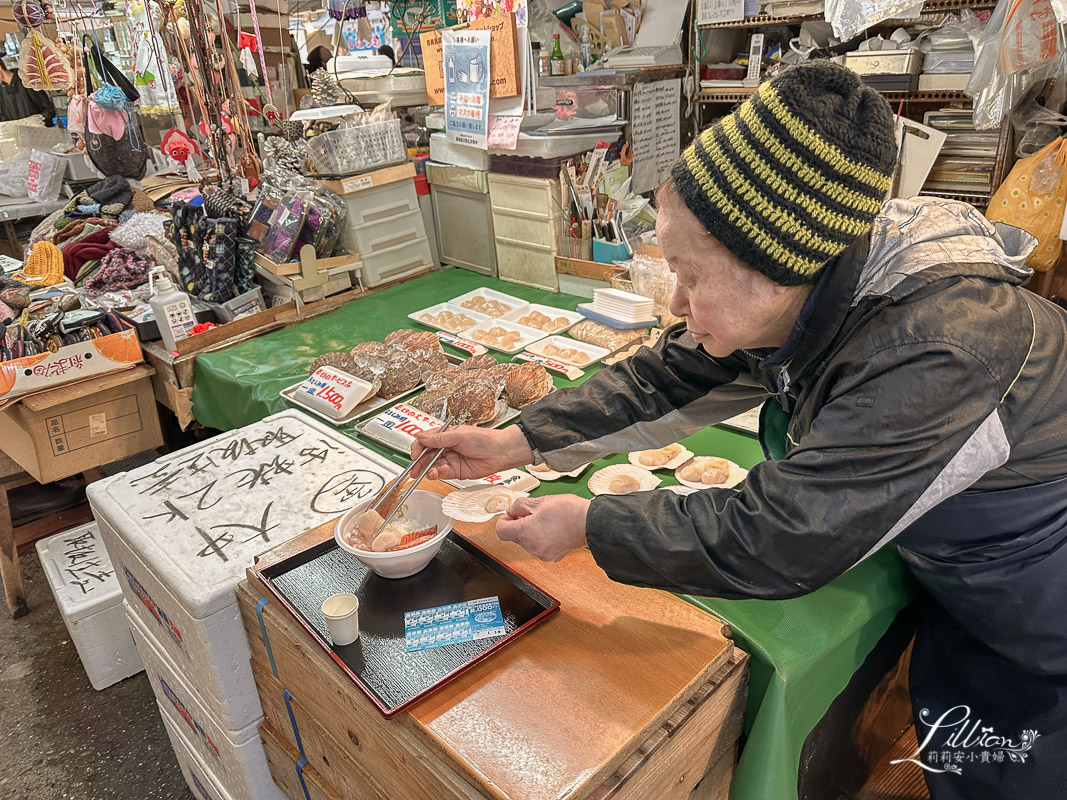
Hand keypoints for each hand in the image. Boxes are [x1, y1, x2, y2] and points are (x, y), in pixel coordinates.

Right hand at [410, 424, 533, 480]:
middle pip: (426, 455)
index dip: (418, 447)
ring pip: (432, 466)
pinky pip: (442, 473)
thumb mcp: (459, 435)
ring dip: (428, 469)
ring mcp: (450, 459)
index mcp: (445, 435)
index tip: (414, 454)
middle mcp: (446, 447)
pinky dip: (438, 474)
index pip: (425, 441)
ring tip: (430, 471)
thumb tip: (421, 437)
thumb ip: (439, 439)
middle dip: (418, 462)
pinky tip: (439, 472)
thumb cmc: (485, 439)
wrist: (500, 452)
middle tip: (414, 469)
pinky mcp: (456, 471)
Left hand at [496, 495, 590, 561]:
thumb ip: (520, 506)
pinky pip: (540, 546)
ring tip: (548, 520)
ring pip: (528, 541)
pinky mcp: (553, 556)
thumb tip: (511, 510)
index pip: (501, 531)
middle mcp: (532, 547)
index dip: (504, 520)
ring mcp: (543, 554)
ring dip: (533, 531)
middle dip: (521, 524)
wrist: (591, 523)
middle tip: (535, 513)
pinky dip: (543, 538)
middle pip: (516, 536)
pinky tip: (554, 529)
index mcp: (526, 533)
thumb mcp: (540, 501)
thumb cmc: (568, 511)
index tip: (512, 515)